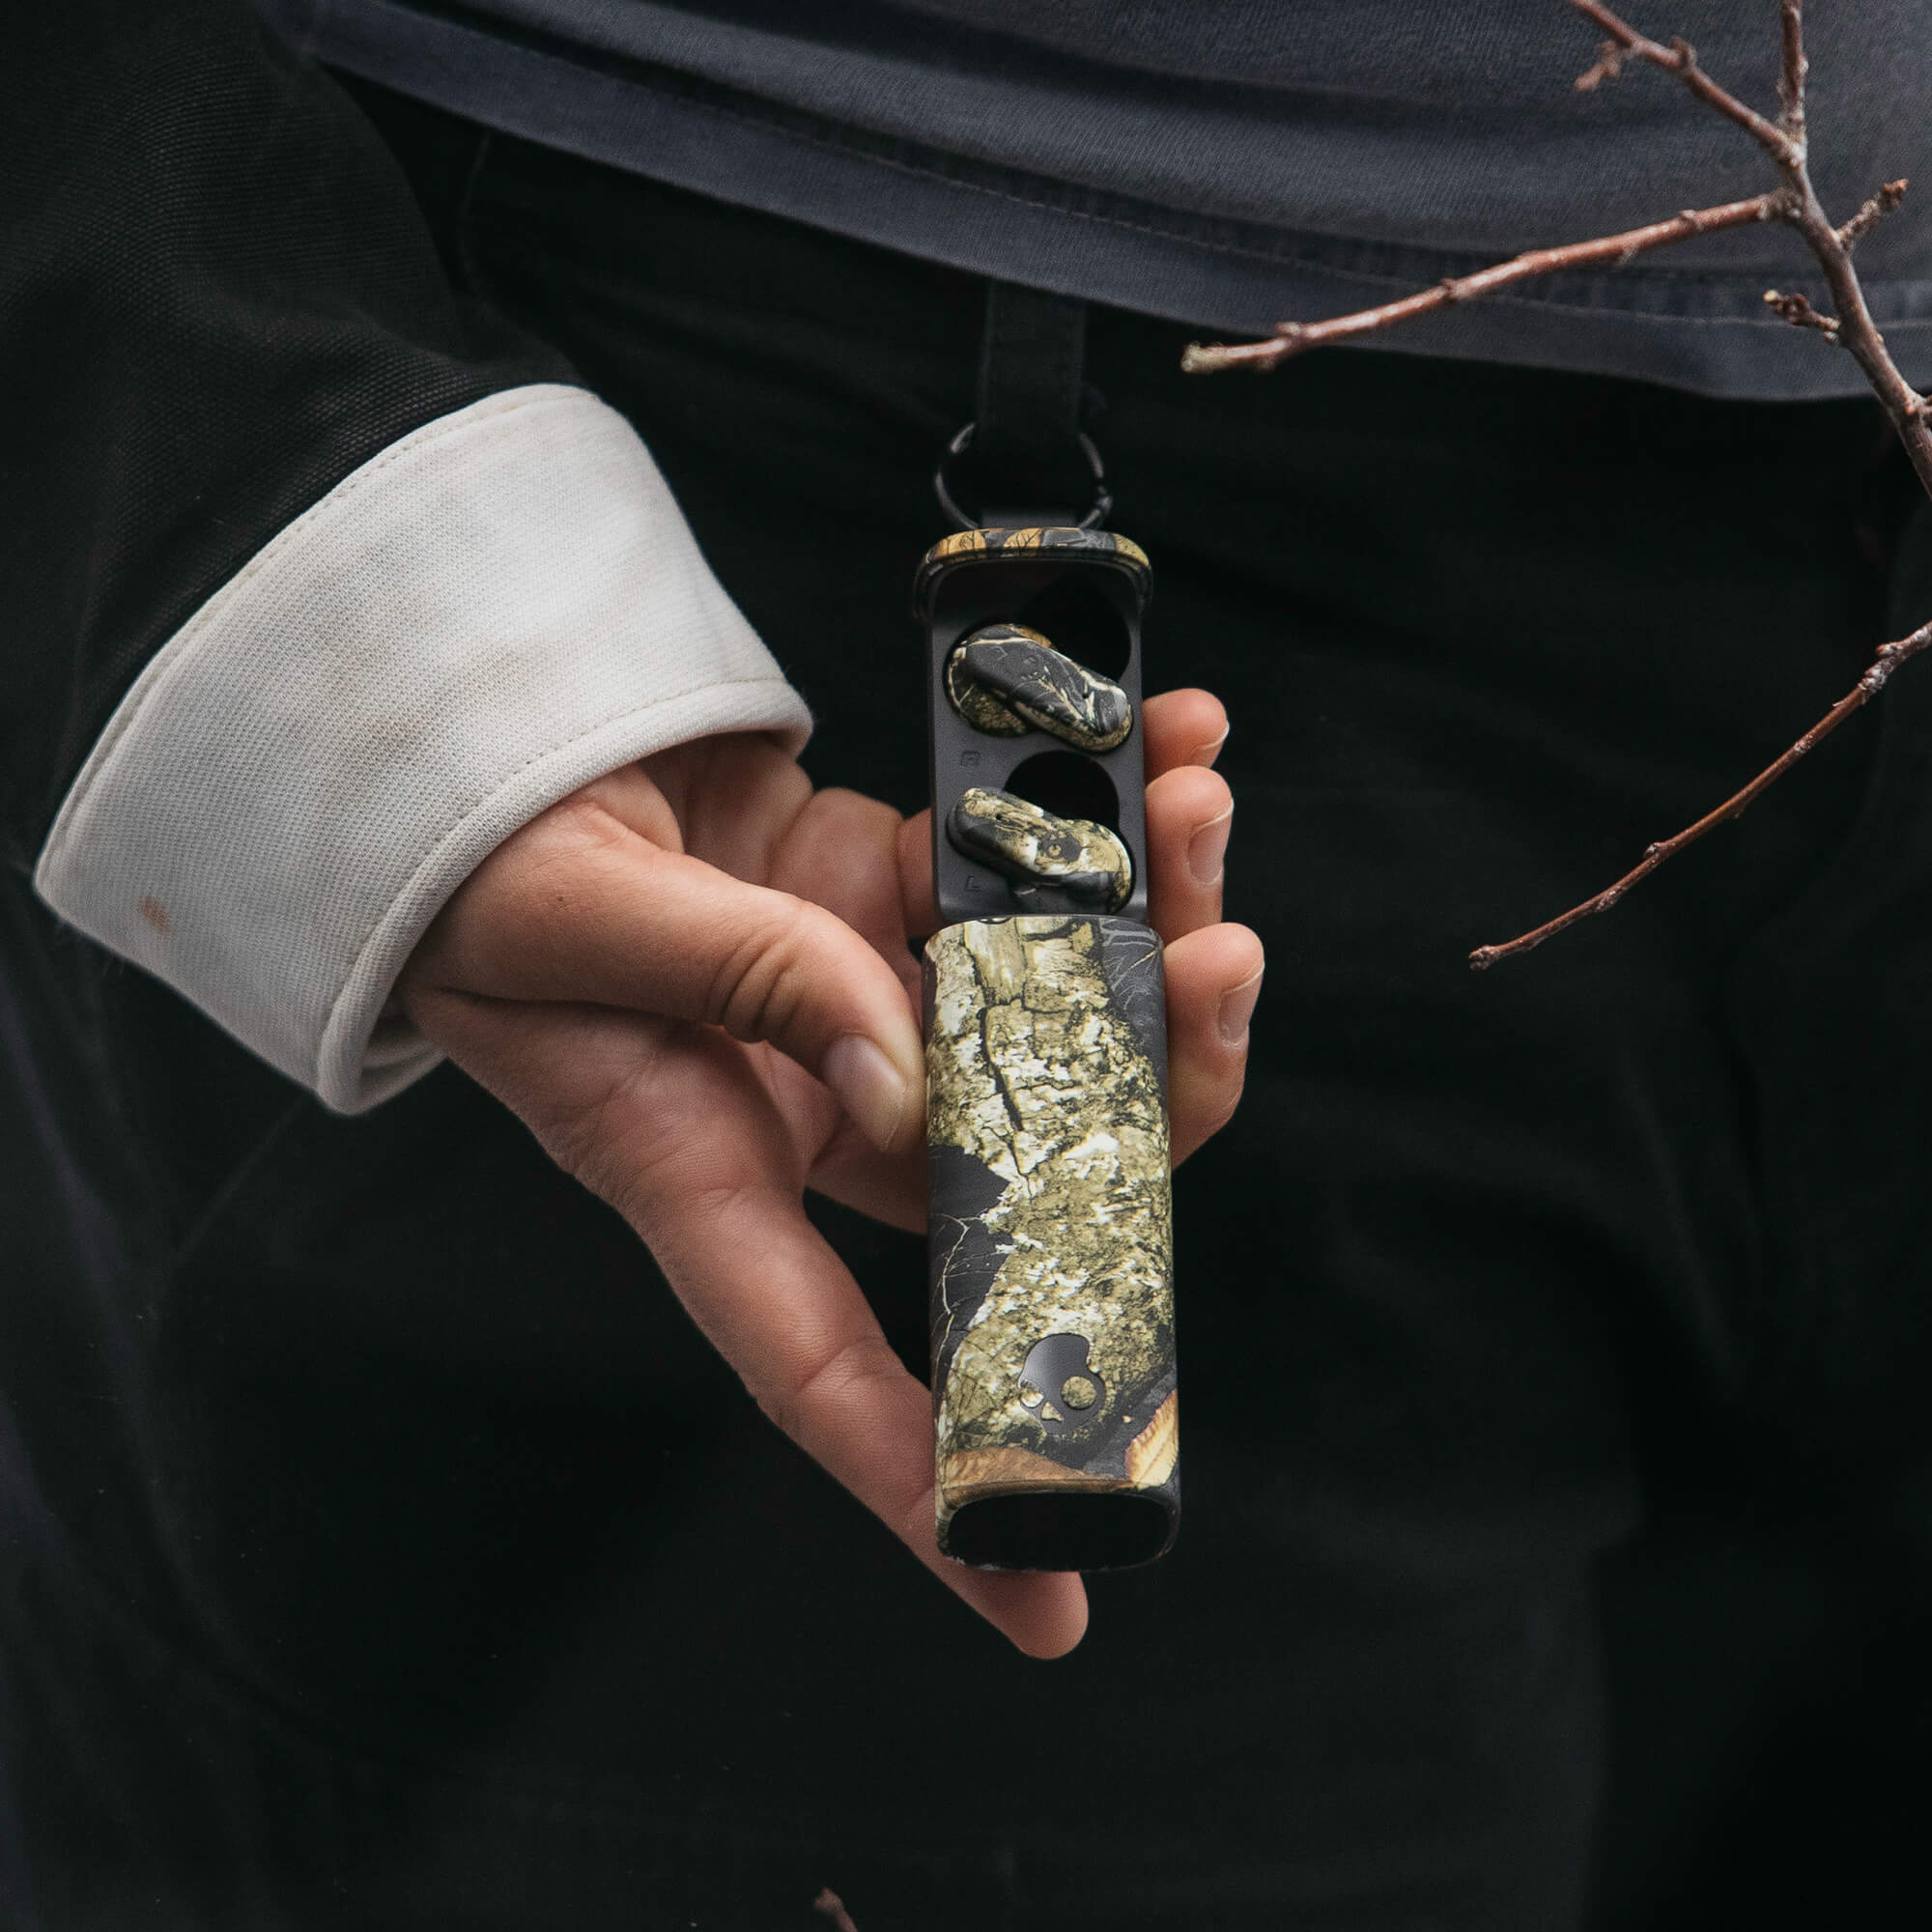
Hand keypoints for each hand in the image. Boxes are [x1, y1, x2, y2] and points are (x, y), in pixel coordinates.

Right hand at [399, 690, 1261, 1657]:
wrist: (489, 739)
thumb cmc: (472, 863)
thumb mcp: (566, 922)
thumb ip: (732, 979)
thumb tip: (902, 1065)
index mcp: (707, 1162)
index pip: (825, 1362)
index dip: (935, 1476)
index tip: (1055, 1589)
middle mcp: (815, 1104)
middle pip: (1019, 1157)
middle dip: (1154, 1076)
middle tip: (1220, 962)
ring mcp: (867, 994)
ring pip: (1051, 1007)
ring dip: (1149, 914)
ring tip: (1192, 808)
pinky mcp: (890, 890)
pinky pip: (1016, 871)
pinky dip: (1096, 810)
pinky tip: (1167, 735)